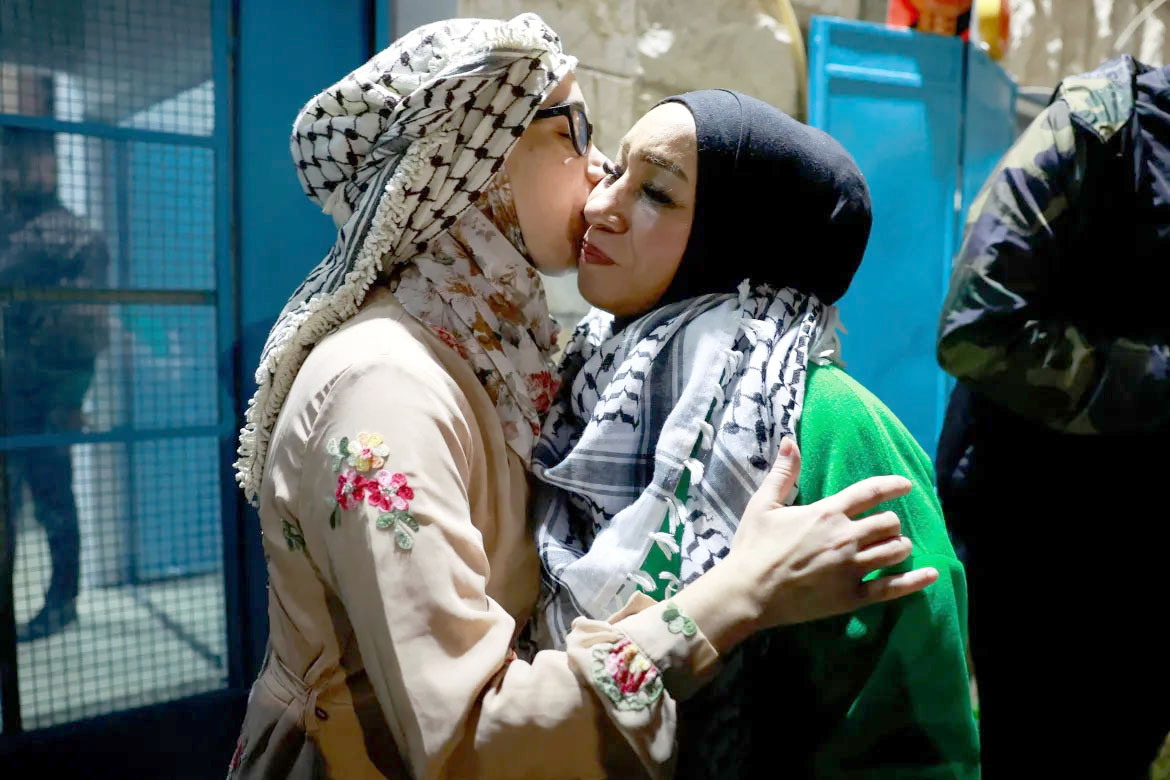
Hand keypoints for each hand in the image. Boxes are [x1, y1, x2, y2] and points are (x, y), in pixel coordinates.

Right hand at [727, 437, 937, 628]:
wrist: (747, 593)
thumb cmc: (752, 547)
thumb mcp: (763, 505)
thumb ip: (782, 473)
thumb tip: (789, 441)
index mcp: (826, 512)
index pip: (870, 492)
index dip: (893, 486)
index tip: (906, 485)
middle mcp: (845, 537)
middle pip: (889, 522)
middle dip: (890, 522)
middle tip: (882, 527)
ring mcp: (851, 568)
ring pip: (895, 550)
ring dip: (899, 546)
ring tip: (893, 547)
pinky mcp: (851, 596)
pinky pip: (892, 587)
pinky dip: (915, 581)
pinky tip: (930, 574)